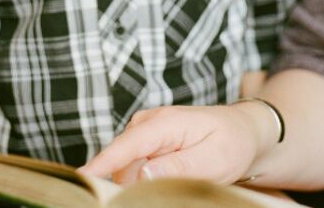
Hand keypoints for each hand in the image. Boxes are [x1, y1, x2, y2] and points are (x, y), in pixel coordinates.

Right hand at [79, 102, 276, 185]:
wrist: (244, 130)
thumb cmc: (232, 142)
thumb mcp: (213, 159)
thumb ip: (178, 167)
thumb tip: (142, 175)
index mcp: (164, 123)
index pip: (125, 146)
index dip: (100, 165)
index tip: (79, 180)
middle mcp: (147, 124)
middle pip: (119, 160)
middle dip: (118, 184)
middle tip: (137, 201)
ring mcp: (144, 133)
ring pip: (124, 167)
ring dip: (132, 186)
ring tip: (169, 188)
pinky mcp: (145, 145)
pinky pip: (132, 168)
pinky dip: (138, 182)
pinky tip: (157, 188)